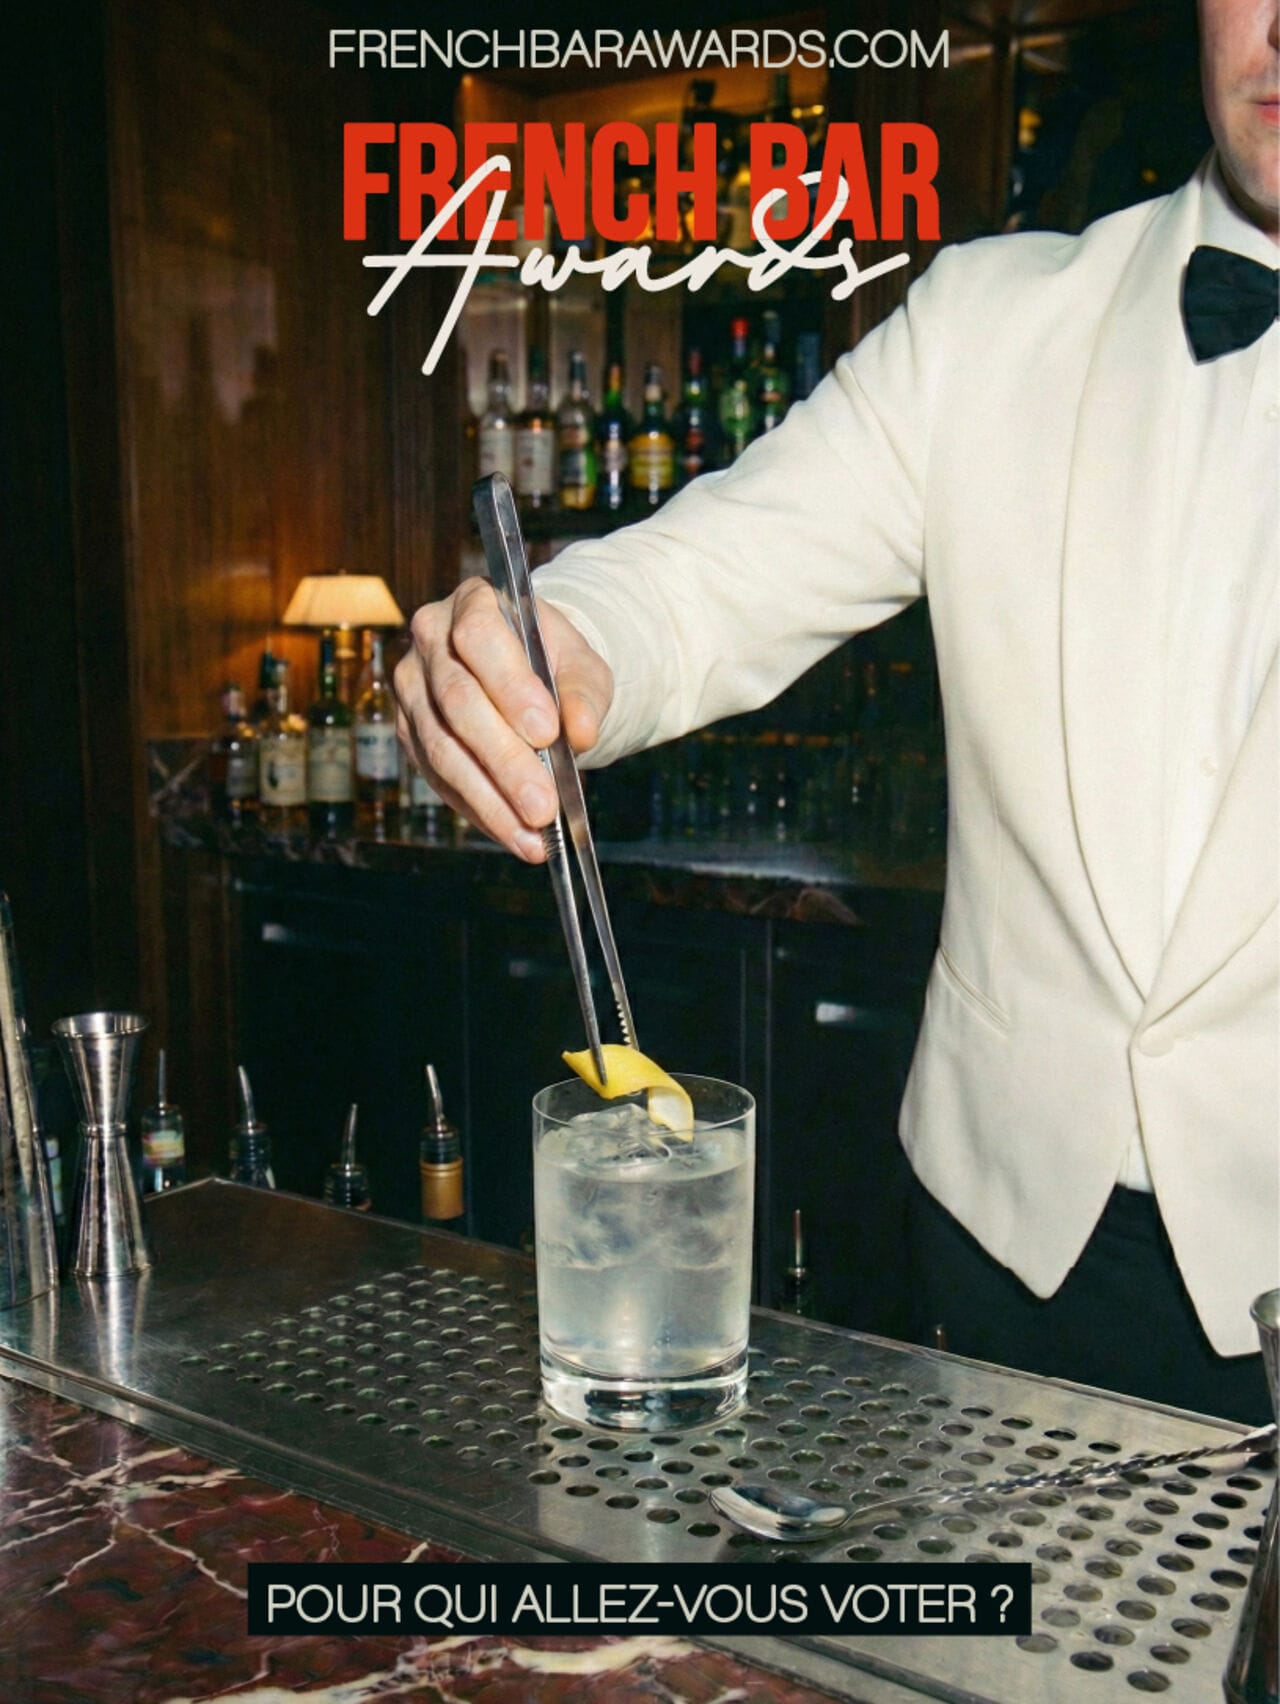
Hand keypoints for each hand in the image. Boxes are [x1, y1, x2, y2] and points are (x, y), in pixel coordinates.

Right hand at [393, 578, 613, 860]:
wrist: (524, 673)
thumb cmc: (551, 662)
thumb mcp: (581, 665)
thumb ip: (585, 694)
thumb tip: (581, 733)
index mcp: (473, 603)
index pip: (479, 638)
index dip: (510, 687)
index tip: (547, 732)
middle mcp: (430, 640)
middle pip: (458, 703)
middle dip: (505, 760)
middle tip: (543, 805)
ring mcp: (411, 689)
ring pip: (443, 749)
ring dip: (490, 798)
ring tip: (533, 832)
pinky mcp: (409, 733)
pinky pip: (438, 778)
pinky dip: (479, 810)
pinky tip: (514, 833)